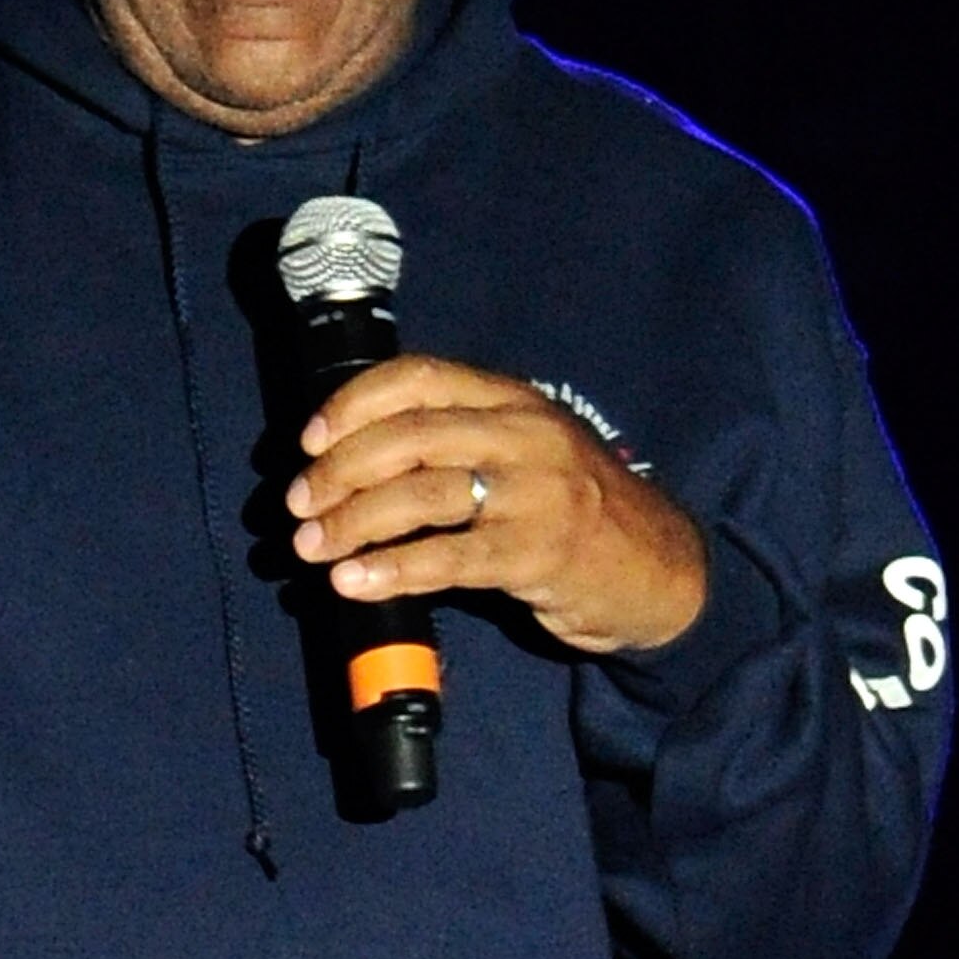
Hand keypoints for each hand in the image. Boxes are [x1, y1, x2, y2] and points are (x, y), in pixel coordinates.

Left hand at [285, 355, 708, 656]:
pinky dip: (391, 569)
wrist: (659, 567)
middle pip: (409, 437)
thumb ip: (458, 442)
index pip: (419, 377)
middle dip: (339, 471)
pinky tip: (355, 582)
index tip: (308, 439)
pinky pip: (448, 557)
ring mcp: (535, 492)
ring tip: (313, 547)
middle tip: (298, 504)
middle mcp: (524, 434)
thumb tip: (352, 460)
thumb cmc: (573, 510)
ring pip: (421, 495)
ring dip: (353, 522)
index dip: (353, 403)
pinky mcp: (537, 552)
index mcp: (512, 399)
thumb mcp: (525, 452)